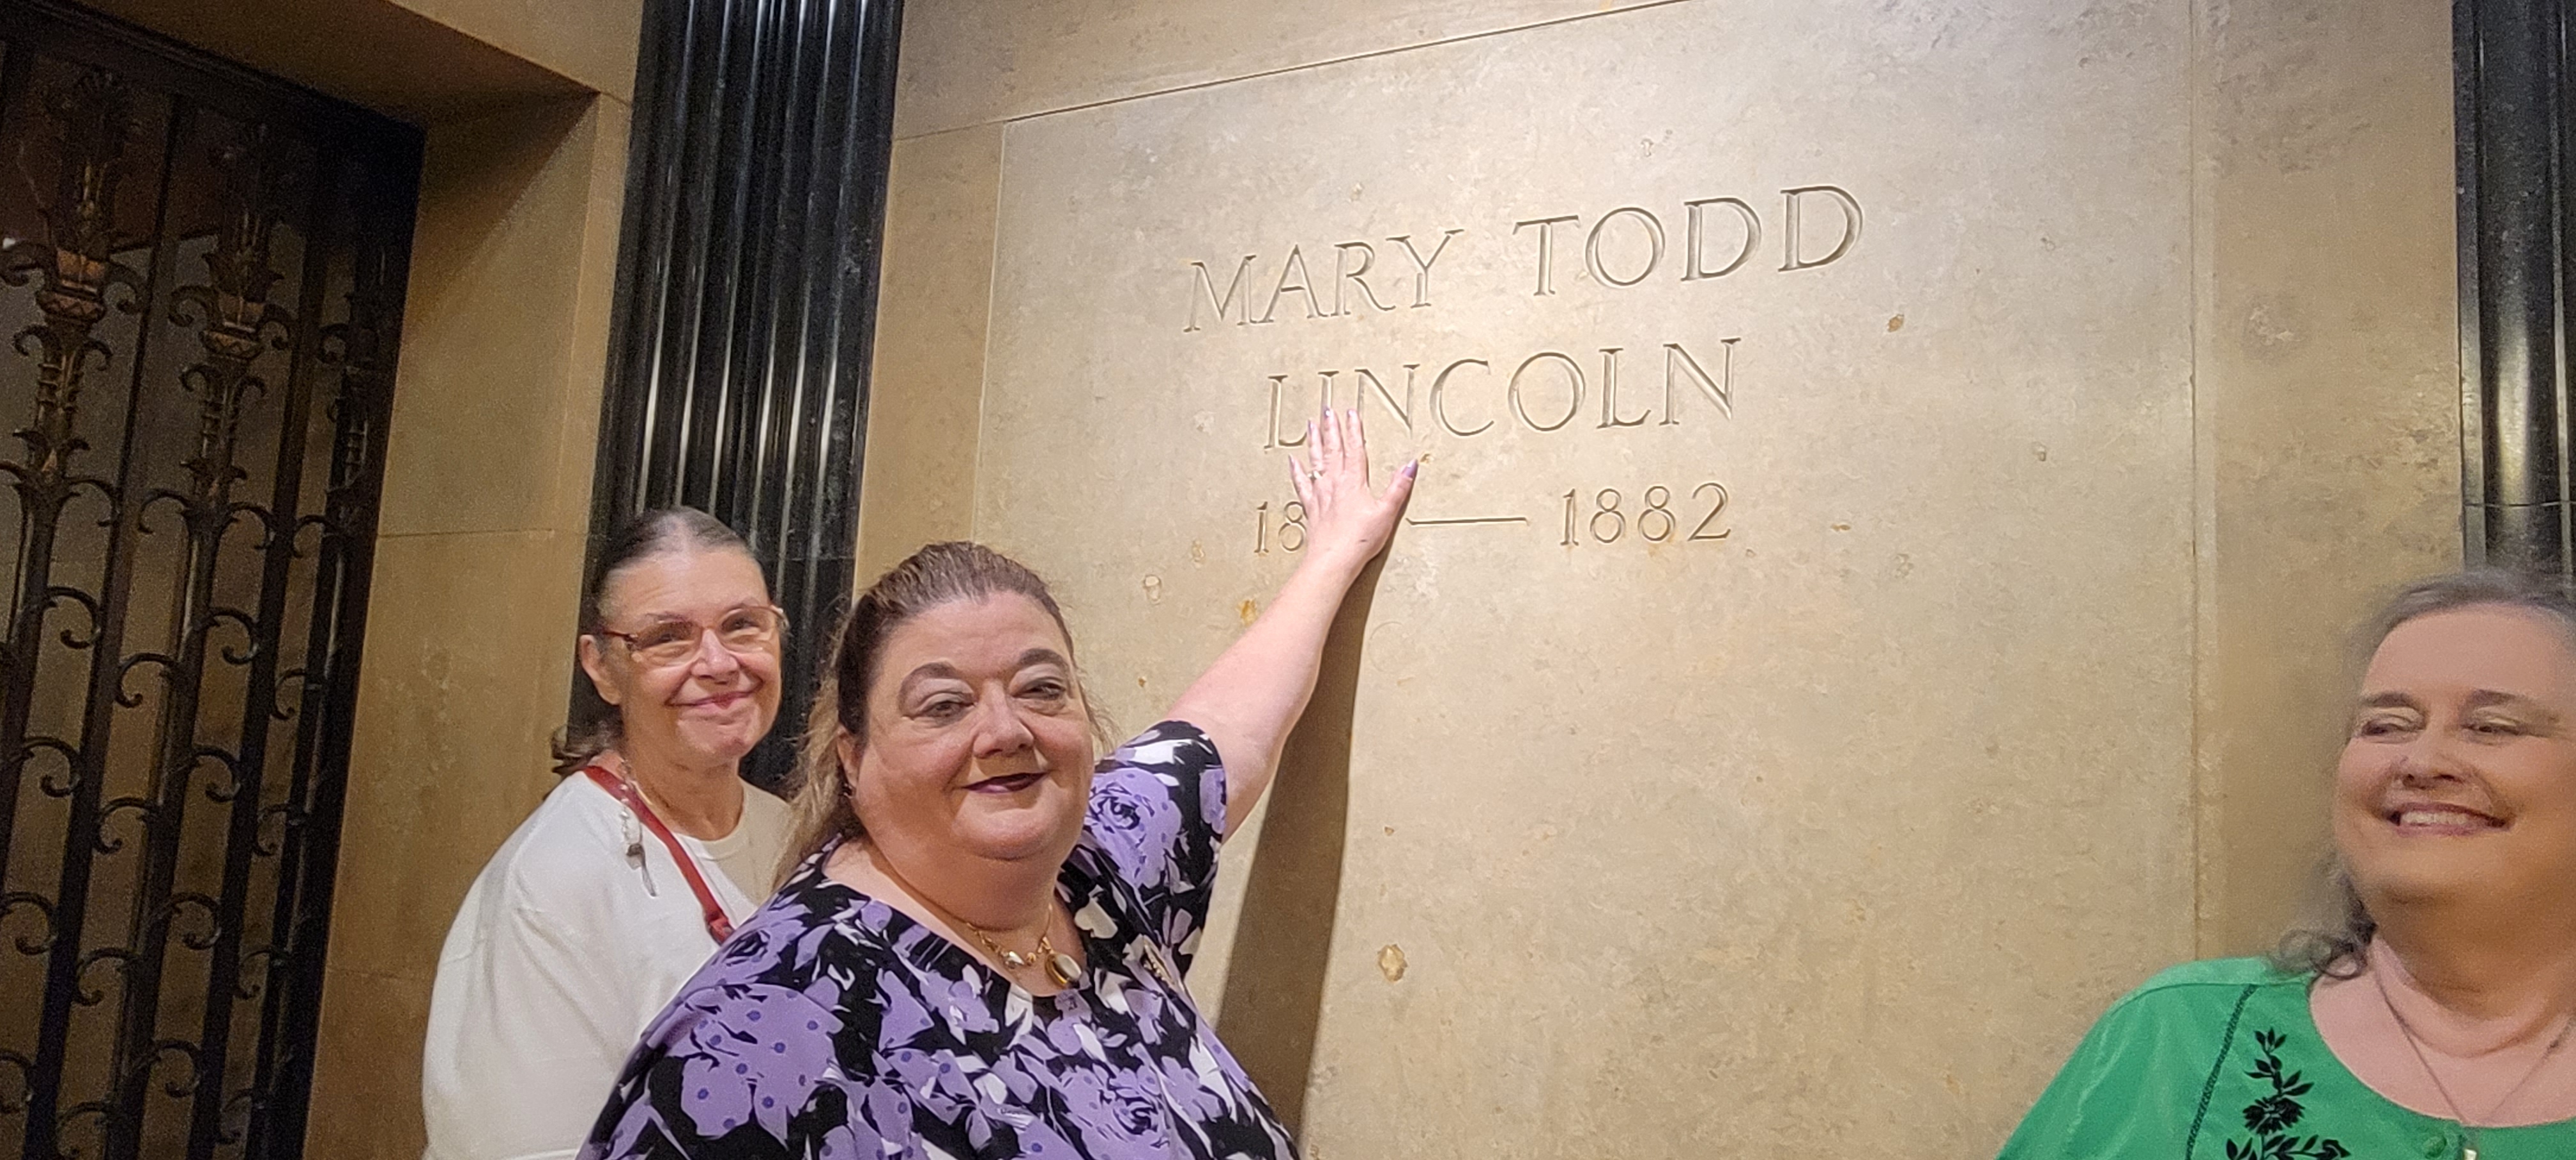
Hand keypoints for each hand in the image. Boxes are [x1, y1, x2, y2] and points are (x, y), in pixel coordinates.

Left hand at [1287, 407, 1415, 577]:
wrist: (1333, 559)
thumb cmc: (1359, 539)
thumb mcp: (1386, 513)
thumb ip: (1398, 488)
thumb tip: (1410, 465)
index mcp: (1354, 481)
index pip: (1354, 448)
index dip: (1353, 429)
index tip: (1350, 412)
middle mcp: (1334, 483)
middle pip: (1332, 449)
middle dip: (1330, 428)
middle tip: (1326, 409)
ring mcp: (1320, 494)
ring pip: (1315, 461)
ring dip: (1313, 442)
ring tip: (1311, 425)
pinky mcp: (1311, 508)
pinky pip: (1301, 484)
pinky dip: (1296, 471)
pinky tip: (1292, 461)